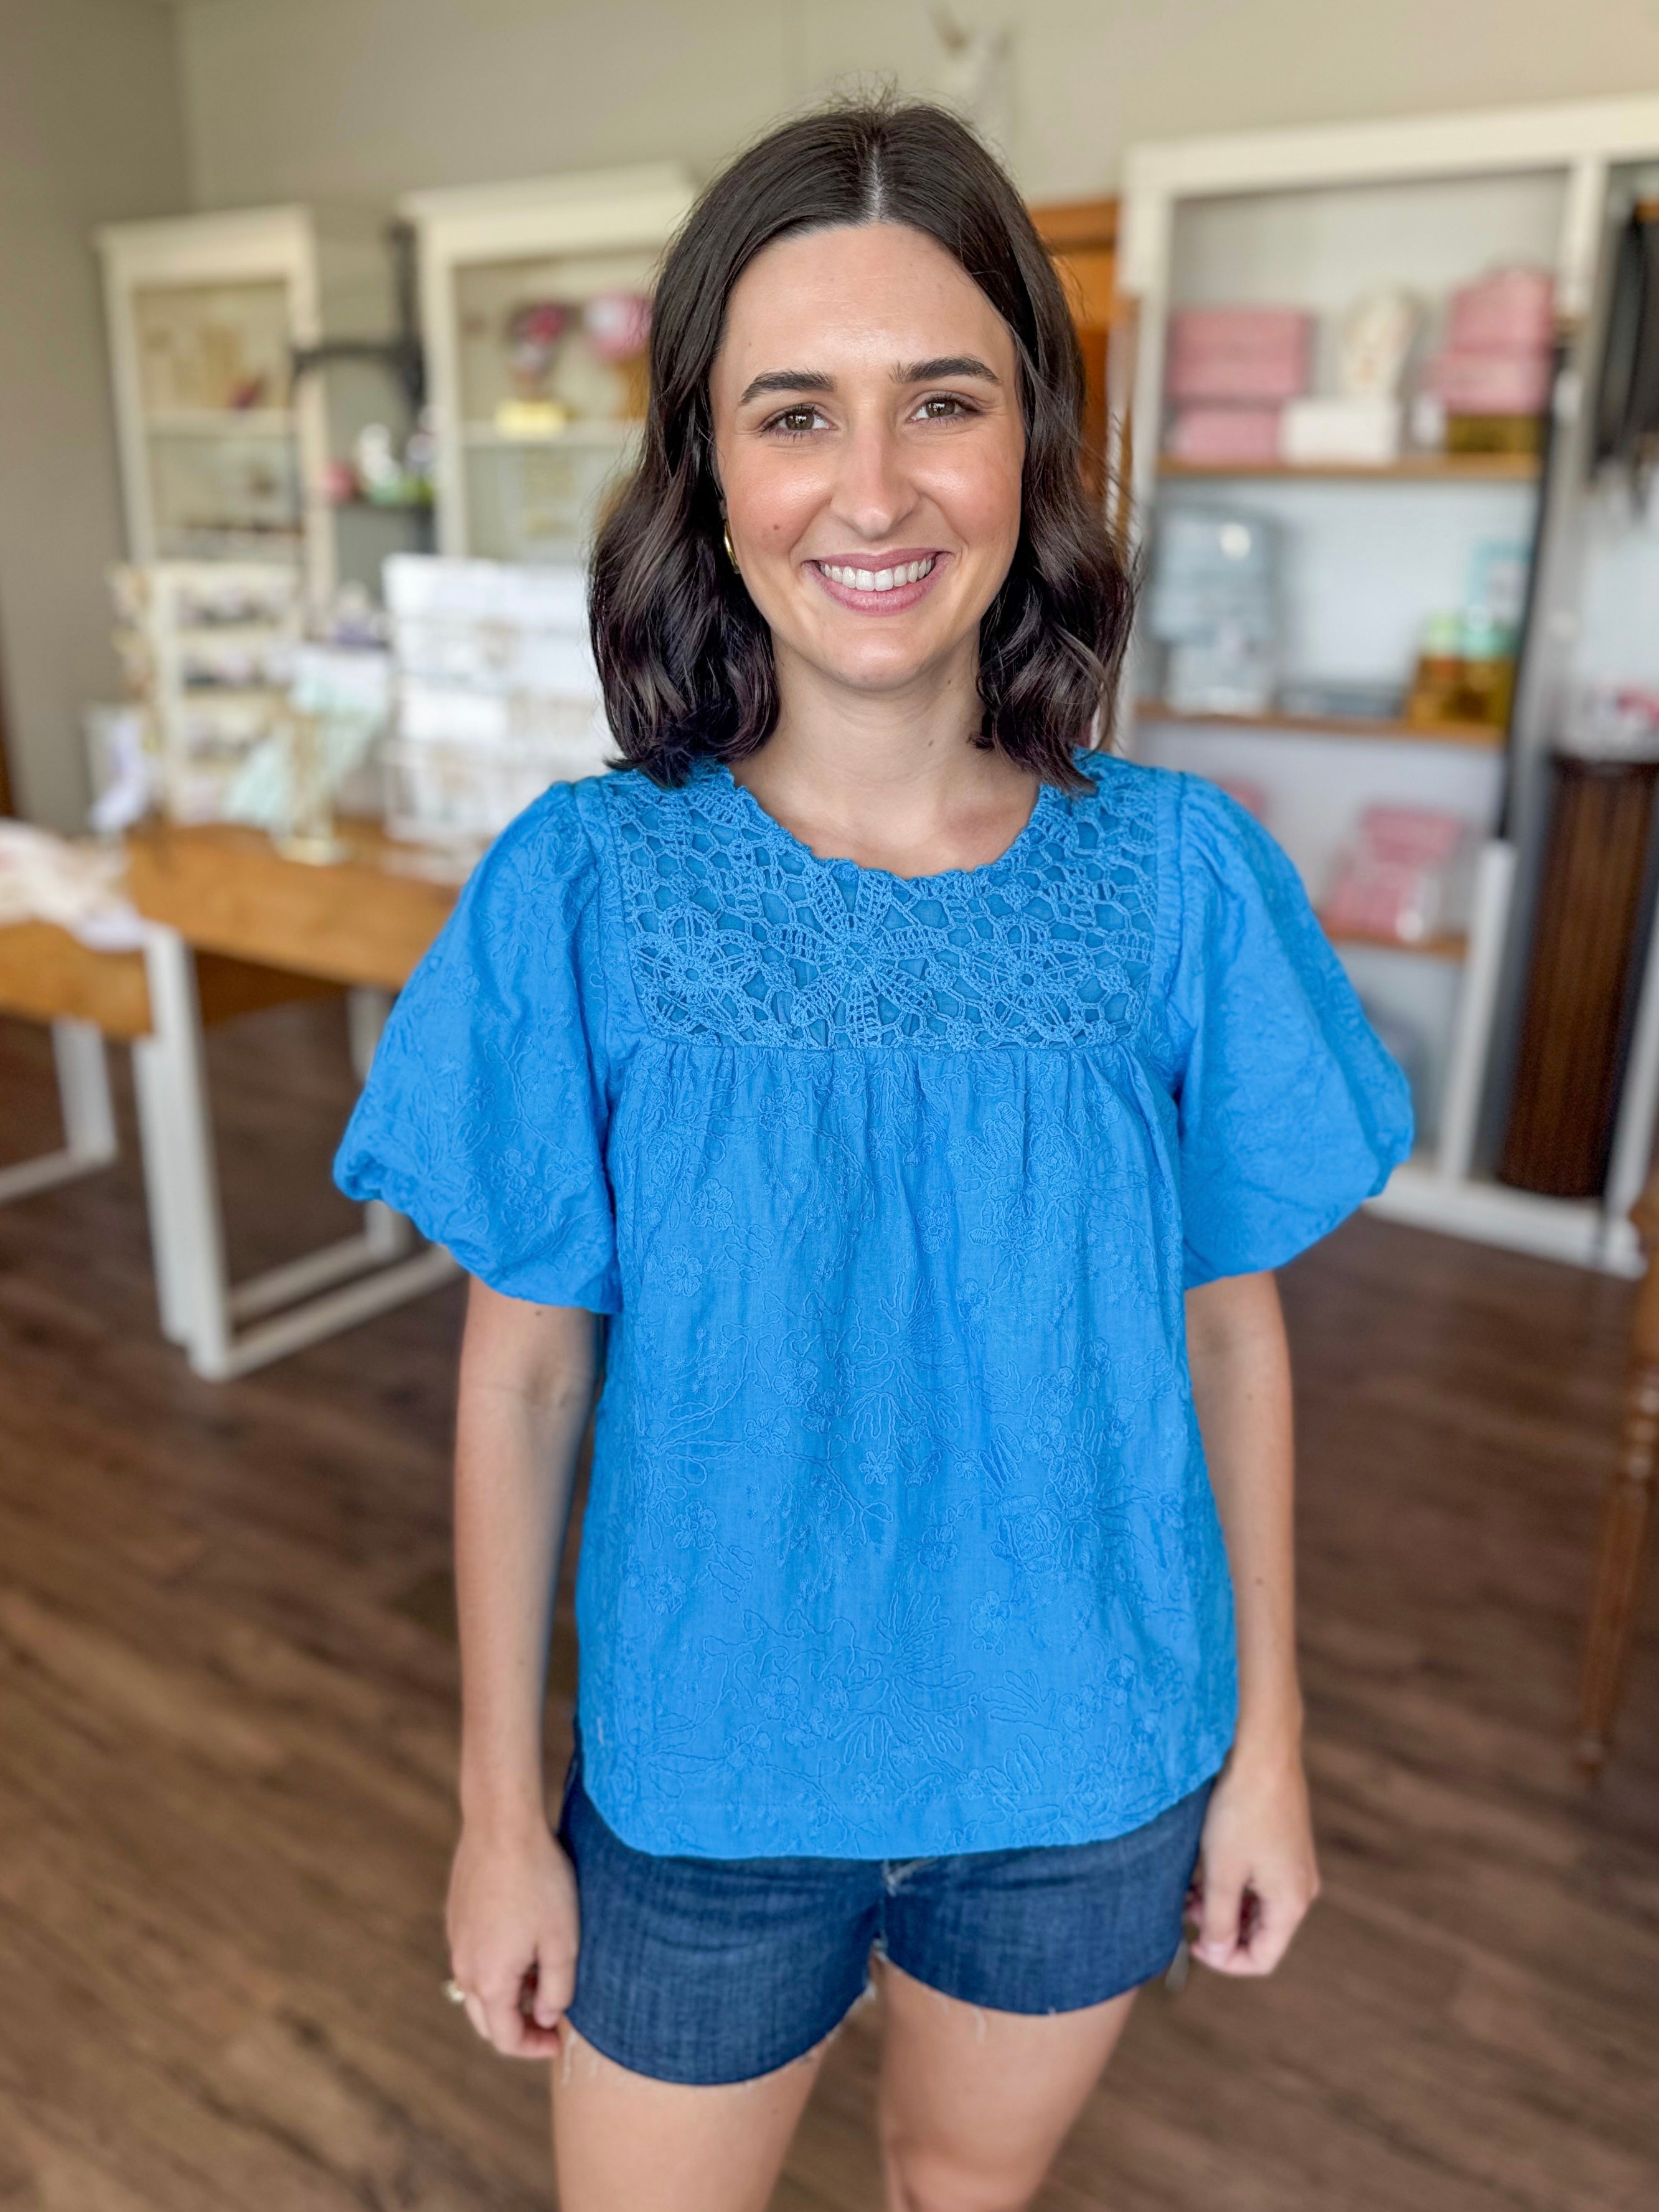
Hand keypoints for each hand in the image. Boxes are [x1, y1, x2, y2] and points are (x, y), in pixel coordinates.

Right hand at [446, 1812, 579, 2056]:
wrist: (502, 1825)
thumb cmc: (539, 1882)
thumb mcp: (563, 1941)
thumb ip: (557, 1990)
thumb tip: (545, 2016)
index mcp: (489, 1982)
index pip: (505, 2039)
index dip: (534, 2047)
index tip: (559, 2039)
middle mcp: (464, 1967)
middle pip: (486, 2019)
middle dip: (518, 2026)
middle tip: (551, 2014)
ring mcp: (456, 1939)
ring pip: (478, 1987)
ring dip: (507, 1995)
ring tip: (541, 1974)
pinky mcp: (457, 1915)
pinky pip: (474, 1957)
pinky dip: (496, 1966)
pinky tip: (523, 1940)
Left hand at [1187, 1732, 1318, 1976]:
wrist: (1261, 1751)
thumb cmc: (1241, 1810)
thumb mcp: (1222, 1872)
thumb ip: (1219, 1920)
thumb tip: (1218, 1952)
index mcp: (1291, 1904)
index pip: (1261, 1959)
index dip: (1224, 1961)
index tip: (1190, 1945)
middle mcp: (1300, 1889)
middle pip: (1259, 1932)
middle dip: (1220, 1928)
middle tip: (1184, 1909)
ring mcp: (1294, 1864)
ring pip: (1256, 1904)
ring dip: (1222, 1903)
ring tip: (1187, 1887)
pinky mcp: (1284, 1843)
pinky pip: (1258, 1879)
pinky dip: (1232, 1881)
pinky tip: (1203, 1865)